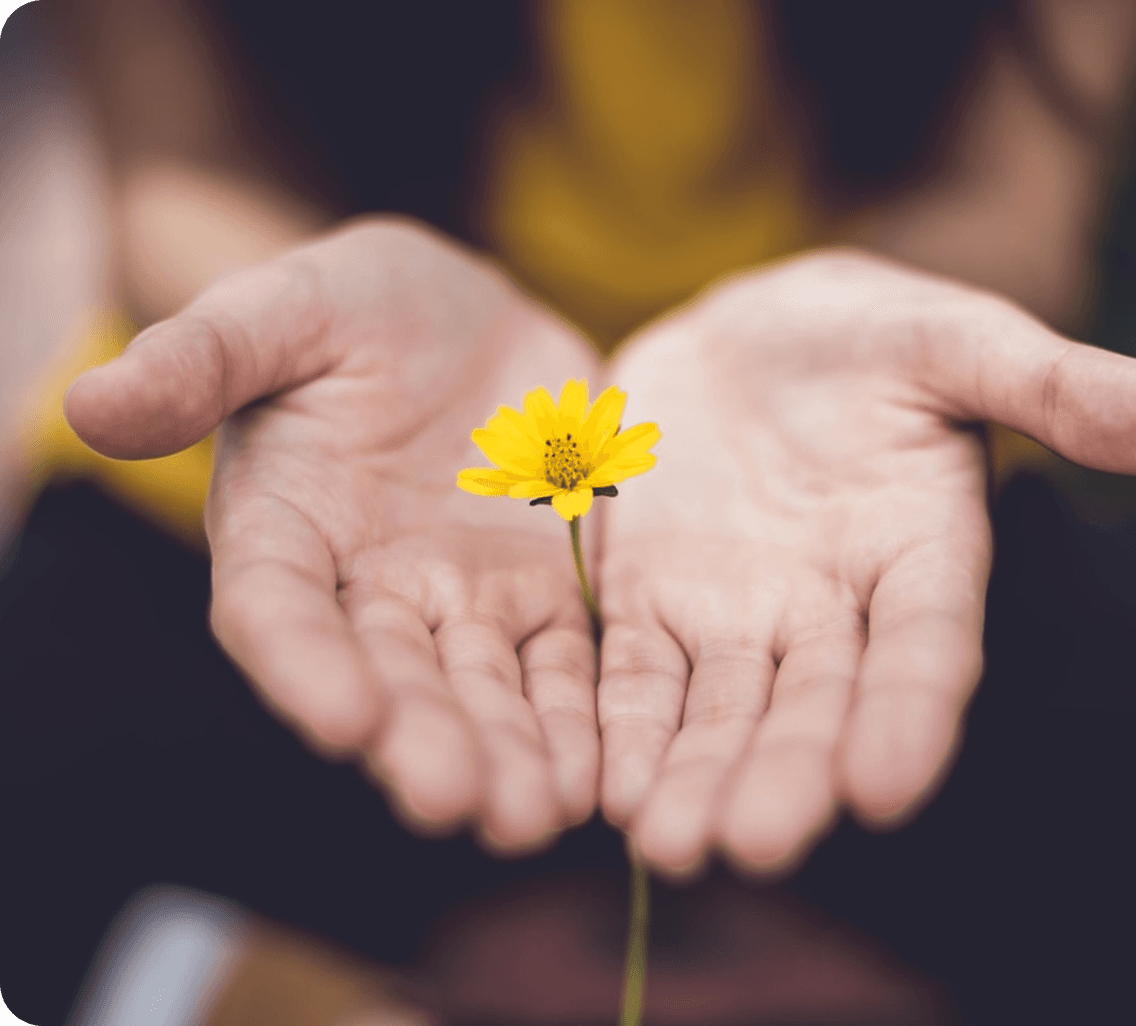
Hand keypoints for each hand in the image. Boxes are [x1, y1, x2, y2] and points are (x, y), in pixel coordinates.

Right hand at [66, 218, 601, 850]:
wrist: (466, 318)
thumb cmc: (356, 307)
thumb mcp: (284, 309)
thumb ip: (203, 357)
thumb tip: (90, 403)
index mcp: (285, 526)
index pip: (278, 609)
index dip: (303, 665)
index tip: (344, 720)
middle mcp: (368, 586)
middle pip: (389, 676)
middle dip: (420, 740)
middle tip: (456, 802)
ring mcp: (461, 598)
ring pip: (482, 689)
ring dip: (507, 755)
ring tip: (535, 816)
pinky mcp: (541, 593)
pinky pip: (561, 665)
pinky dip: (577, 719)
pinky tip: (598, 775)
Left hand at [597, 248, 1135, 875]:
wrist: (745, 337)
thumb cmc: (863, 335)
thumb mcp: (952, 340)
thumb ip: (1055, 386)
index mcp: (919, 554)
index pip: (925, 647)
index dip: (910, 713)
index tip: (886, 787)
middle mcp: (830, 609)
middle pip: (812, 704)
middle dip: (784, 774)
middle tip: (751, 845)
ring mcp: (735, 613)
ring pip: (719, 710)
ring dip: (694, 777)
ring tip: (668, 846)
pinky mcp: (650, 601)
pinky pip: (635, 674)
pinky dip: (621, 728)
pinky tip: (604, 790)